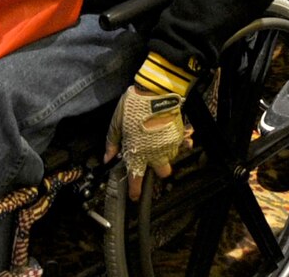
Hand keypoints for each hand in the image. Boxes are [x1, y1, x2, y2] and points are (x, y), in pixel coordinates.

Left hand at [105, 82, 185, 198]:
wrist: (157, 92)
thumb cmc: (133, 107)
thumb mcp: (117, 123)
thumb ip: (112, 142)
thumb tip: (108, 159)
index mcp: (138, 153)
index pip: (136, 179)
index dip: (135, 191)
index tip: (135, 196)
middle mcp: (155, 154)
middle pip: (162, 173)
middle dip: (158, 168)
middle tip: (152, 157)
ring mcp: (169, 145)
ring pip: (171, 158)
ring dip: (166, 153)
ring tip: (159, 140)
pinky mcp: (179, 136)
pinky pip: (181, 143)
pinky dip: (177, 140)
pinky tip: (169, 131)